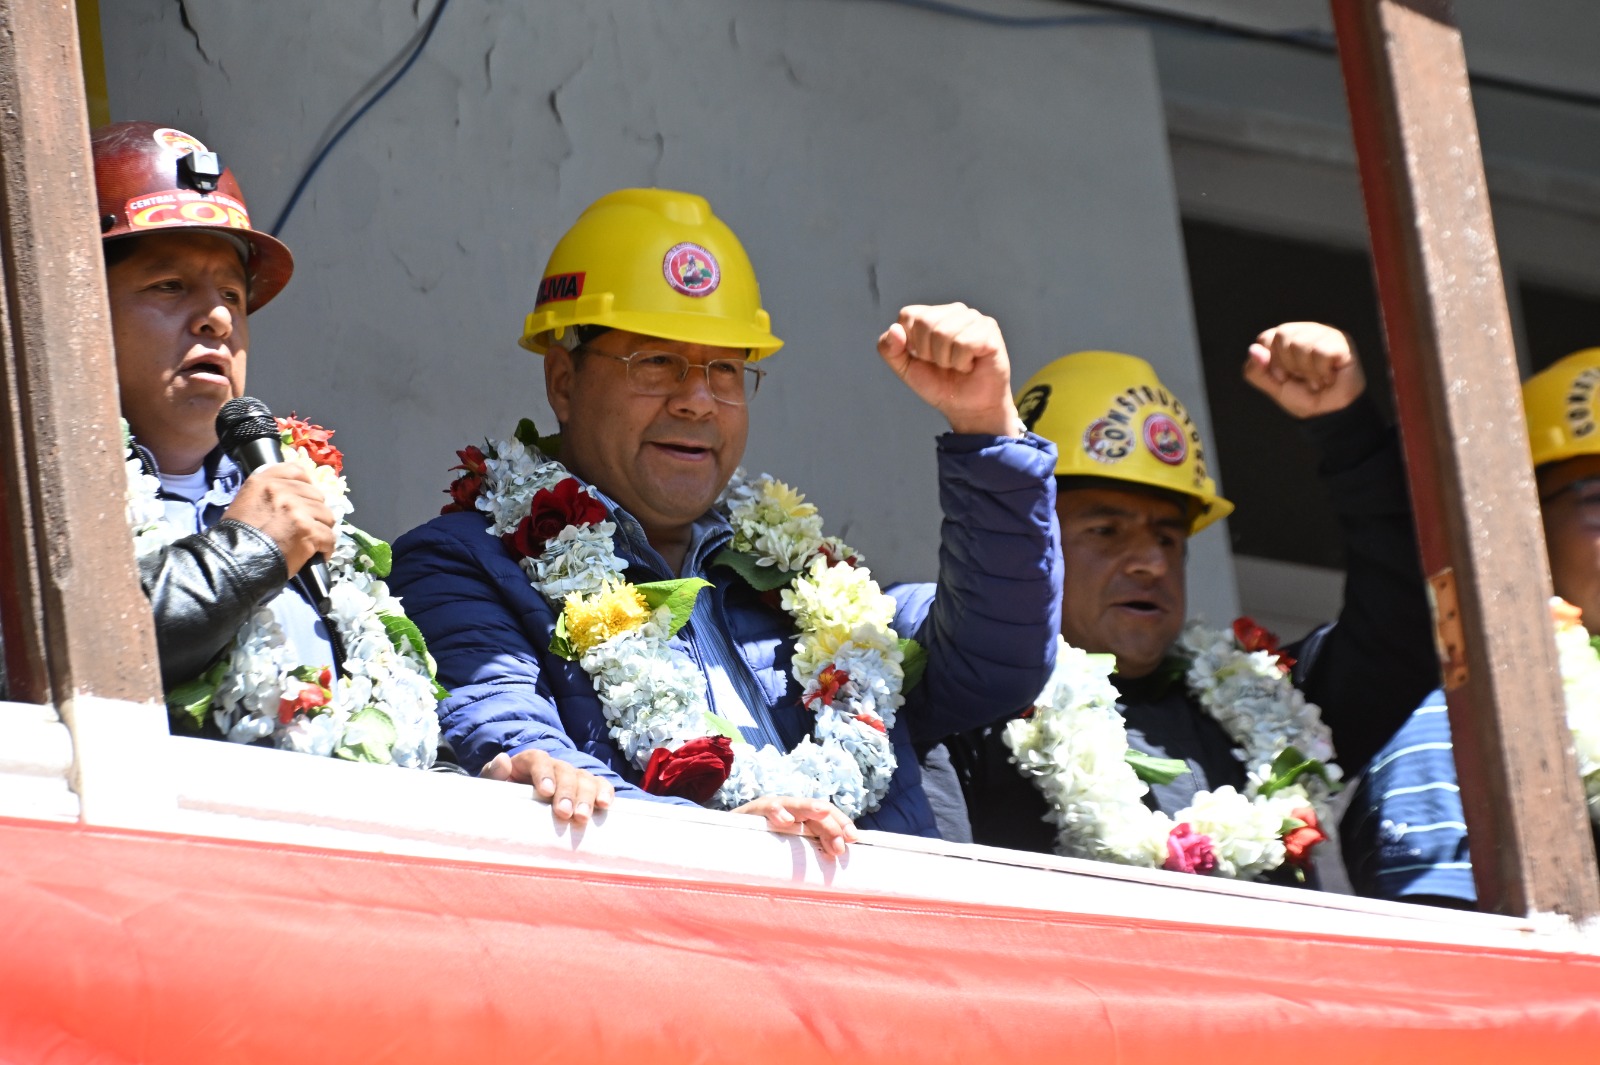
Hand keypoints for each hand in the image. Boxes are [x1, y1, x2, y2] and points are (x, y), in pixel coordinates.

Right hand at [221, 464, 336, 572]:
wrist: (236, 561)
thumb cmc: (238, 536)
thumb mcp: (245, 502)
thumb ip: (268, 493)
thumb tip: (293, 495)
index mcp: (264, 482)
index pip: (297, 471)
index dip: (306, 485)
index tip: (306, 498)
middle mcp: (281, 491)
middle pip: (316, 496)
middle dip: (314, 511)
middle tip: (306, 526)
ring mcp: (296, 510)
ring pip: (327, 515)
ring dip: (322, 529)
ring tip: (313, 541)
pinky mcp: (308, 530)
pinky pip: (329, 537)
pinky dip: (326, 548)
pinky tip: (318, 554)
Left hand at [480, 750, 613, 827]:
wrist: (517, 814)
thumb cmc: (504, 801)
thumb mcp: (492, 788)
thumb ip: (493, 775)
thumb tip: (502, 761)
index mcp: (529, 763)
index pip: (538, 759)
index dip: (544, 772)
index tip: (546, 792)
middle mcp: (554, 767)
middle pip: (565, 770)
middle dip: (566, 791)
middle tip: (564, 813)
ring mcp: (572, 778)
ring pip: (584, 778)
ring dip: (586, 796)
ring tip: (583, 817)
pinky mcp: (586, 791)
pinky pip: (600, 786)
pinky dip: (605, 792)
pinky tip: (605, 805)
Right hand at [731, 795, 858, 856]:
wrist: (726, 841)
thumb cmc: (762, 850)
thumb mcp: (790, 852)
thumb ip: (808, 855)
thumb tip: (834, 866)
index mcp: (803, 820)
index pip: (828, 816)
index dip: (841, 823)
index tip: (854, 839)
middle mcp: (791, 810)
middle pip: (817, 810)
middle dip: (830, 824)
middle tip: (839, 846)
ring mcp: (772, 808)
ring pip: (795, 804)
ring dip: (809, 808)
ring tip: (822, 813)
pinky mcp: (752, 812)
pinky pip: (765, 809)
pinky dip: (777, 813)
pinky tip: (786, 821)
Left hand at [877, 303, 1019, 436]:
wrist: (969, 409)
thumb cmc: (940, 385)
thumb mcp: (906, 370)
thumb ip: (890, 350)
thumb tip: (894, 330)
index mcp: (933, 315)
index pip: (908, 315)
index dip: (911, 343)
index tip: (925, 358)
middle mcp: (954, 311)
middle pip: (926, 323)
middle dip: (929, 353)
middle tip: (944, 364)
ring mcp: (973, 319)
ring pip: (945, 333)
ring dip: (947, 360)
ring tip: (958, 365)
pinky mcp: (989, 330)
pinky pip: (965, 343)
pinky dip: (963, 362)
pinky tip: (970, 365)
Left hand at [1243, 322, 1366, 418]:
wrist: (1330, 414)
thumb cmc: (1304, 398)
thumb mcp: (1273, 388)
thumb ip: (1256, 371)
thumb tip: (1253, 349)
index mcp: (1286, 338)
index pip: (1266, 338)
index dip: (1271, 362)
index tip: (1283, 377)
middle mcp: (1305, 331)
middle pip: (1282, 335)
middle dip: (1289, 365)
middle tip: (1302, 378)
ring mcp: (1325, 334)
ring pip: (1301, 343)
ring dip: (1307, 371)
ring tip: (1316, 379)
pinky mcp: (1342, 343)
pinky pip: (1321, 352)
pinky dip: (1322, 372)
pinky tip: (1329, 377)